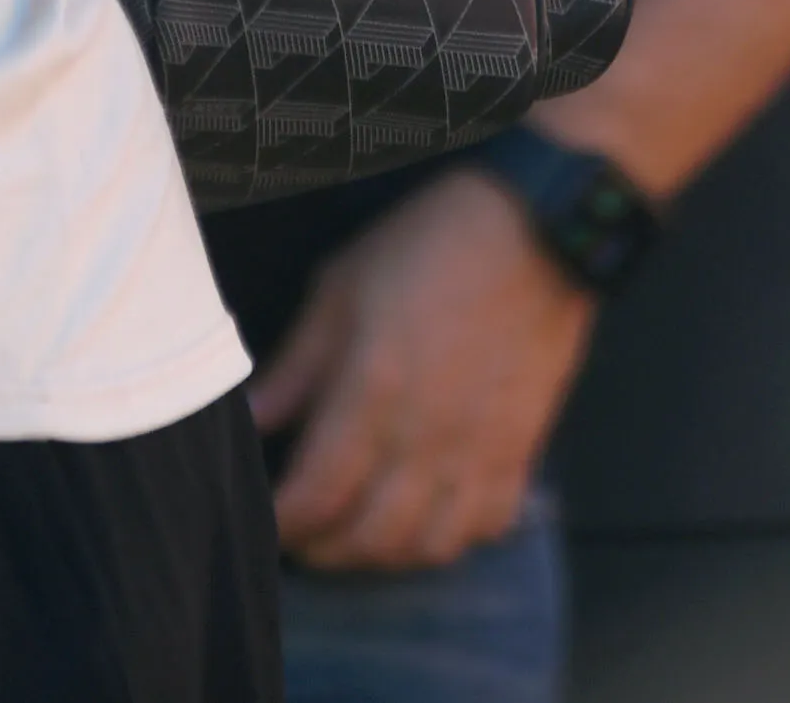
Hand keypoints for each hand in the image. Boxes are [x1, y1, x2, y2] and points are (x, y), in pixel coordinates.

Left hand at [250, 164, 601, 571]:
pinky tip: (426, 520)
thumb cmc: (427, 248)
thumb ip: (297, 366)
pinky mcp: (522, 451)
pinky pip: (488, 526)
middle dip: (325, 551)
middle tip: (299, 537)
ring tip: (354, 538)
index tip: (262, 522)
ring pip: (430, 546)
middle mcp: (428, 436)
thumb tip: (254, 418)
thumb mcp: (340, 290)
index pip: (318, 493)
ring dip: (384, 556)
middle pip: (372, 536)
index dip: (283, 522)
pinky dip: (453, 539)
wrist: (536, 233)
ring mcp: (481, 450)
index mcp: (374, 391)